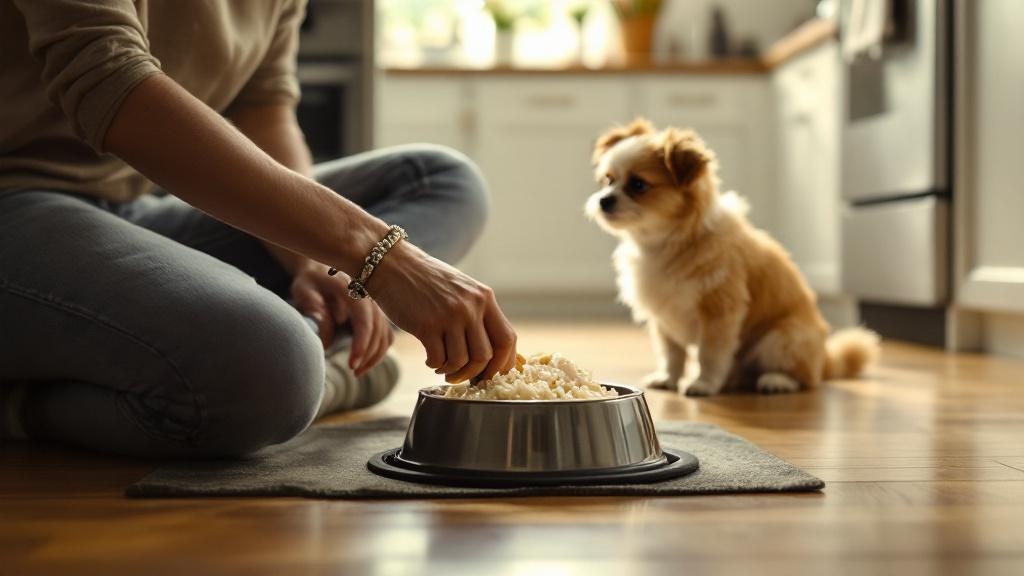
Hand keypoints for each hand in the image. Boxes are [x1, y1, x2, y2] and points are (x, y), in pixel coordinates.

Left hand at [290, 261, 393, 375]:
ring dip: (375, 356)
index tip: (352, 364)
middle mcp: (369, 295)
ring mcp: (376, 305)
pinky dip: (379, 351)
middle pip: (378, 329)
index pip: (364, 318)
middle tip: (353, 372)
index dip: (361, 343)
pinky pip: (385, 336)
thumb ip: (313, 309)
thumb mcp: (303, 290)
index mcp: (351, 287)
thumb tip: (325, 338)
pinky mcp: (377, 314)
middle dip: (368, 355)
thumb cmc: (310, 281)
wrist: (321, 268)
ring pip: (385, 334)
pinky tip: (364, 362)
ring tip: (357, 371)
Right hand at [368, 242, 516, 382]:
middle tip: (464, 378)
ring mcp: (449, 316)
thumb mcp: (462, 289)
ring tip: (443, 367)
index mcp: (484, 297)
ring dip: (453, 372)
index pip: (508, 339)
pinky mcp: (426, 325)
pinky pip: (439, 359)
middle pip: (486, 356)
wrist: (392, 264)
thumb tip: (491, 354)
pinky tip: (430, 360)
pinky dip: (435, 365)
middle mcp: (470, 306)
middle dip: (476, 374)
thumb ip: (478, 313)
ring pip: (463, 361)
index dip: (503, 364)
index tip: (492, 375)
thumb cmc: (426, 280)